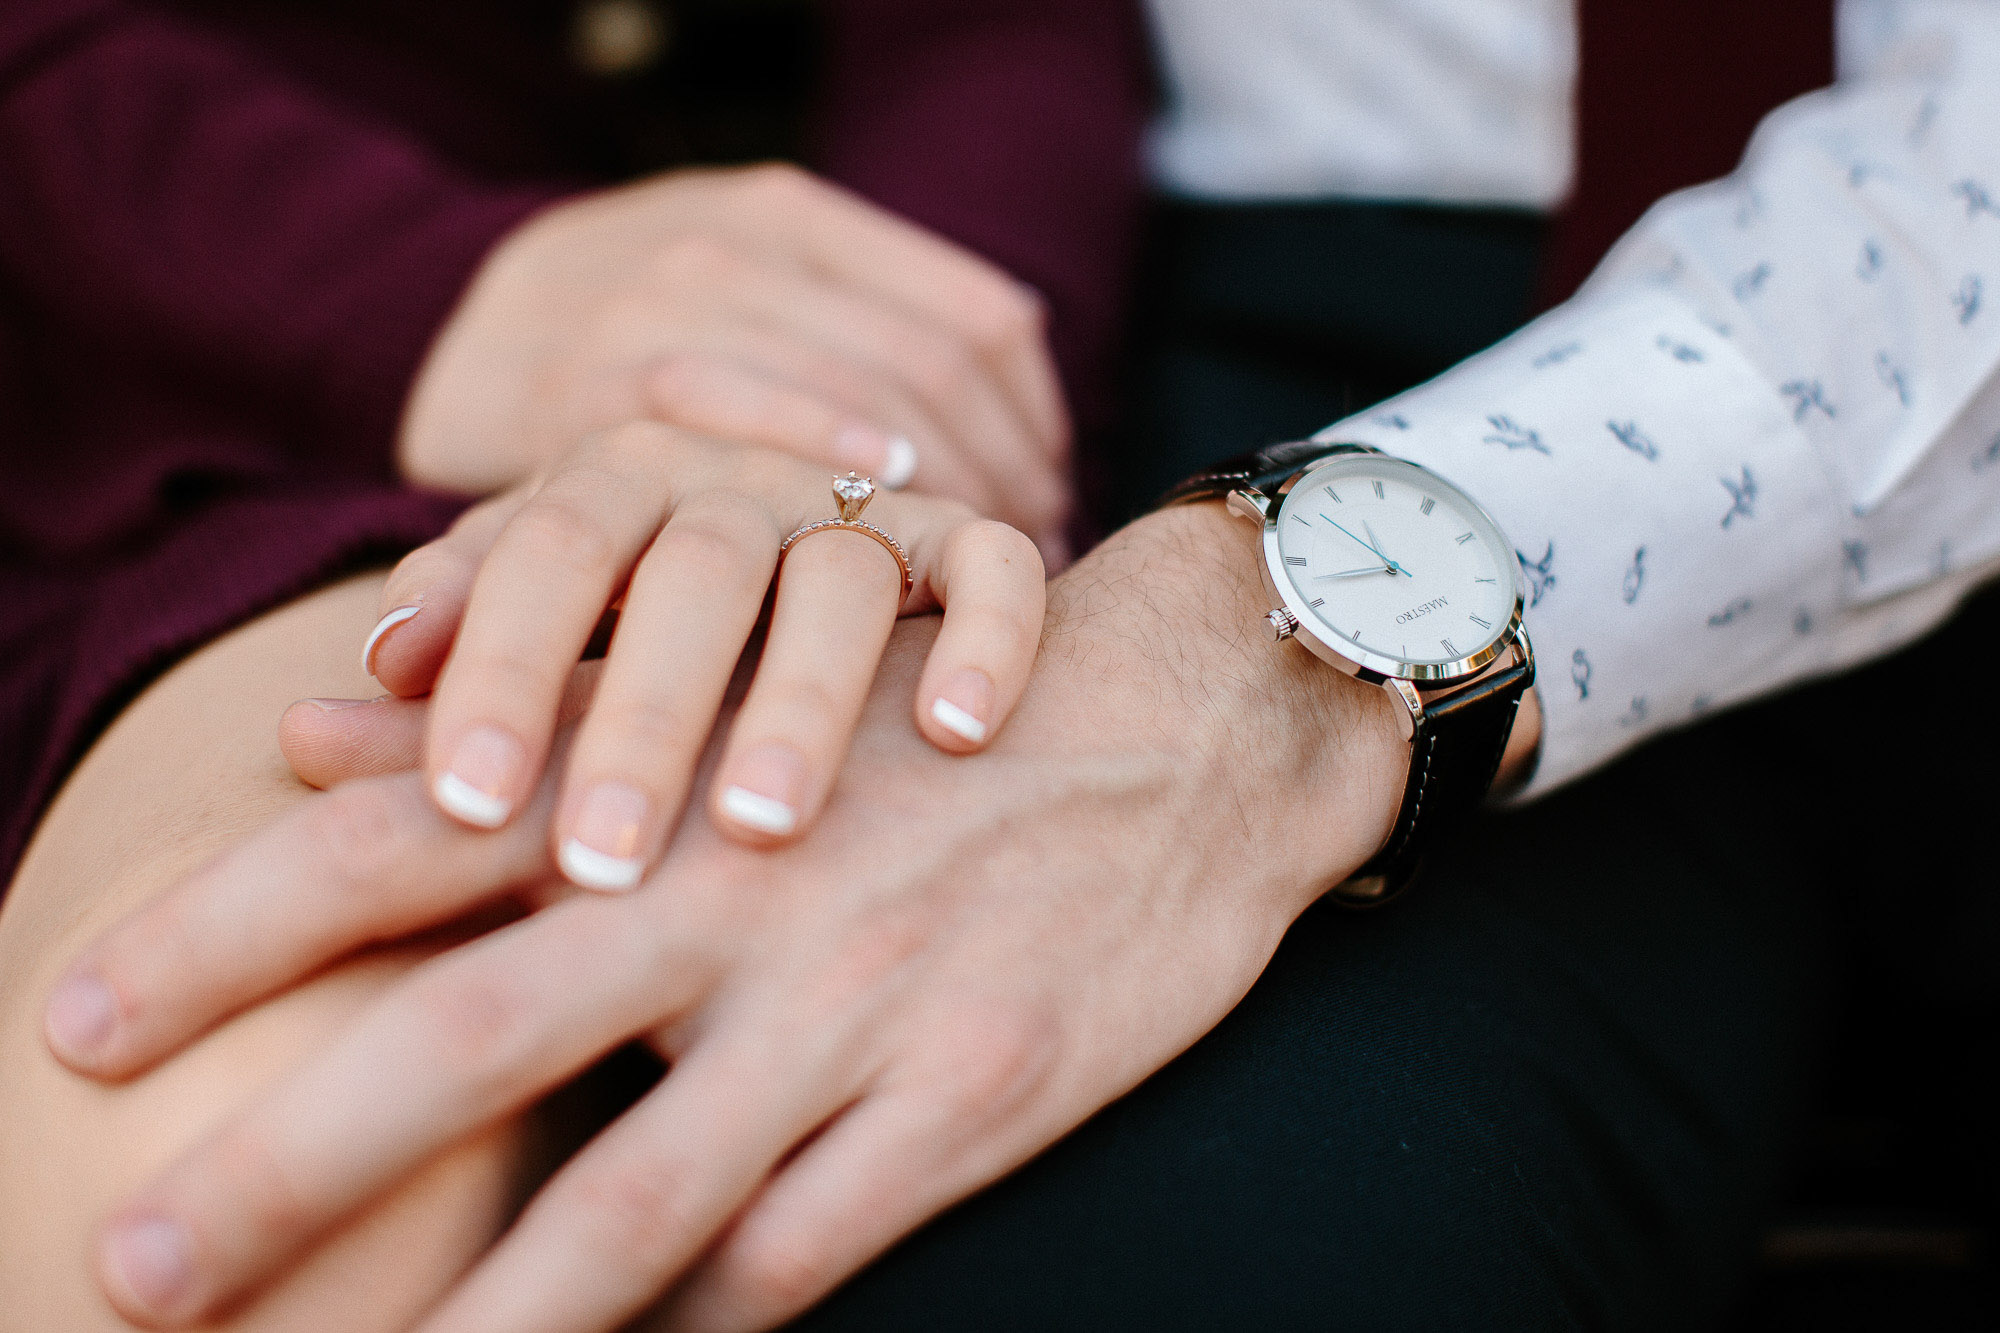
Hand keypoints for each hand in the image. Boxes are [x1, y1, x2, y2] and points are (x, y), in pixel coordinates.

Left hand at [46, 505, 1415, 1330]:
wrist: (1193, 731)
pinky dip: (707, 1314)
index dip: (229, 932)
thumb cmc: (932, 719)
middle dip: (285, 1162)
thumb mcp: (746, 695)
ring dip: (485, 1319)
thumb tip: (311, 743)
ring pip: (638, 1199)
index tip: (74, 1022)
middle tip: (125, 1264)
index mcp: (669, 780)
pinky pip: (806, 1248)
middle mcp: (744, 890)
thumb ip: (531, 728)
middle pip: (472, 1033)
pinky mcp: (980, 1093)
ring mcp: (861, 1004)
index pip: (406, 846)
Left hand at [363, 420, 1044, 889]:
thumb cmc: (647, 607)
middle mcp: (736, 479)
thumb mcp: (543, 610)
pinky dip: (984, 634)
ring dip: (803, 698)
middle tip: (607, 859)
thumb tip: (305, 727)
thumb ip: (452, 658)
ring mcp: (860, 502)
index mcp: (614, 481)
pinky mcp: (964, 533)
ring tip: (764, 828)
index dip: (503, 667)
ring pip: (839, 576)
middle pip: (692, 570)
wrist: (826, 502)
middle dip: (646, 714)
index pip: (546, 551)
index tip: (467, 804)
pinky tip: (956, 734)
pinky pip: (991, 564)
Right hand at [401, 164, 1071, 557]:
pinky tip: (865, 514)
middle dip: (1000, 478)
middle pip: (935, 365)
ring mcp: (666, 298)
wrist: (452, 332)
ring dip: (936, 494)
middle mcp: (743, 240)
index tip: (1049, 504)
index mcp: (801, 216)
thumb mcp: (754, 300)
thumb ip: (865, 346)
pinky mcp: (594, 375)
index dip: (1037, 426)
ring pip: (860, 389)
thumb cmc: (636, 340)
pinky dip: (817, 457)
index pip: (981, 317)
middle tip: (1021, 561)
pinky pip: (737, 410)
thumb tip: (1026, 465)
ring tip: (962, 570)